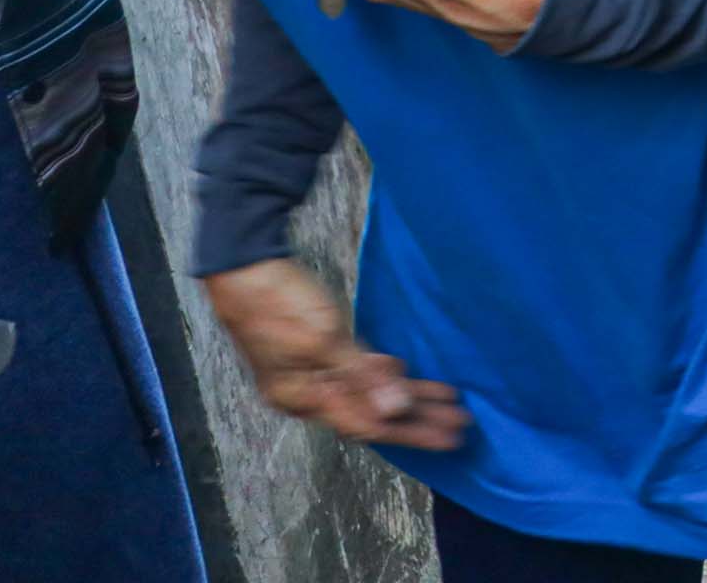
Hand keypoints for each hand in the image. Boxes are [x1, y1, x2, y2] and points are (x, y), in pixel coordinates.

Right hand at [204, 260, 467, 448]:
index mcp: (304, 400)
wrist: (244, 270)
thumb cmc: (277, 305)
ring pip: (370, 393)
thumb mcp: (323, 341)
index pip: (369, 426)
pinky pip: (359, 372)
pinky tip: (405, 372)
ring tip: (449, 401)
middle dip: (418, 418)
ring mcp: (312, 373)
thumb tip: (394, 411)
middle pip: (372, 414)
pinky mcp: (318, 351)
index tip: (449, 435)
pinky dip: (385, 374)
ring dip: (409, 397)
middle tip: (461, 425)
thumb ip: (360, 376)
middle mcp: (308, 394)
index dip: (412, 432)